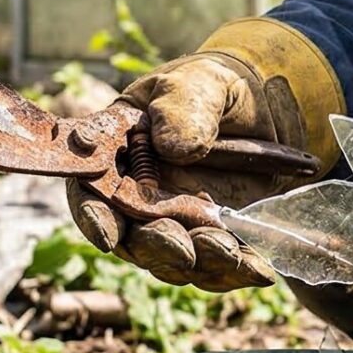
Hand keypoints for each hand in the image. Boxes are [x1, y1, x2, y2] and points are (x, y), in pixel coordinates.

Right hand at [68, 19, 343, 291]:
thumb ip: (182, 106)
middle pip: (132, 238)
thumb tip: (173, 147)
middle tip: (184, 248)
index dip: (93, 217)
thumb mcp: (199, 81)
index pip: (90, 193)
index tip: (108, 236)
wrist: (262, 104)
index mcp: (116, 154)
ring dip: (199, 263)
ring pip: (174, 259)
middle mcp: (137, 197)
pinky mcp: (212, 237)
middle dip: (156, 247)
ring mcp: (175, 221)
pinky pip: (218, 266)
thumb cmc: (213, 87)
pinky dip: (237, 272)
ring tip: (229, 252)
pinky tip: (259, 268)